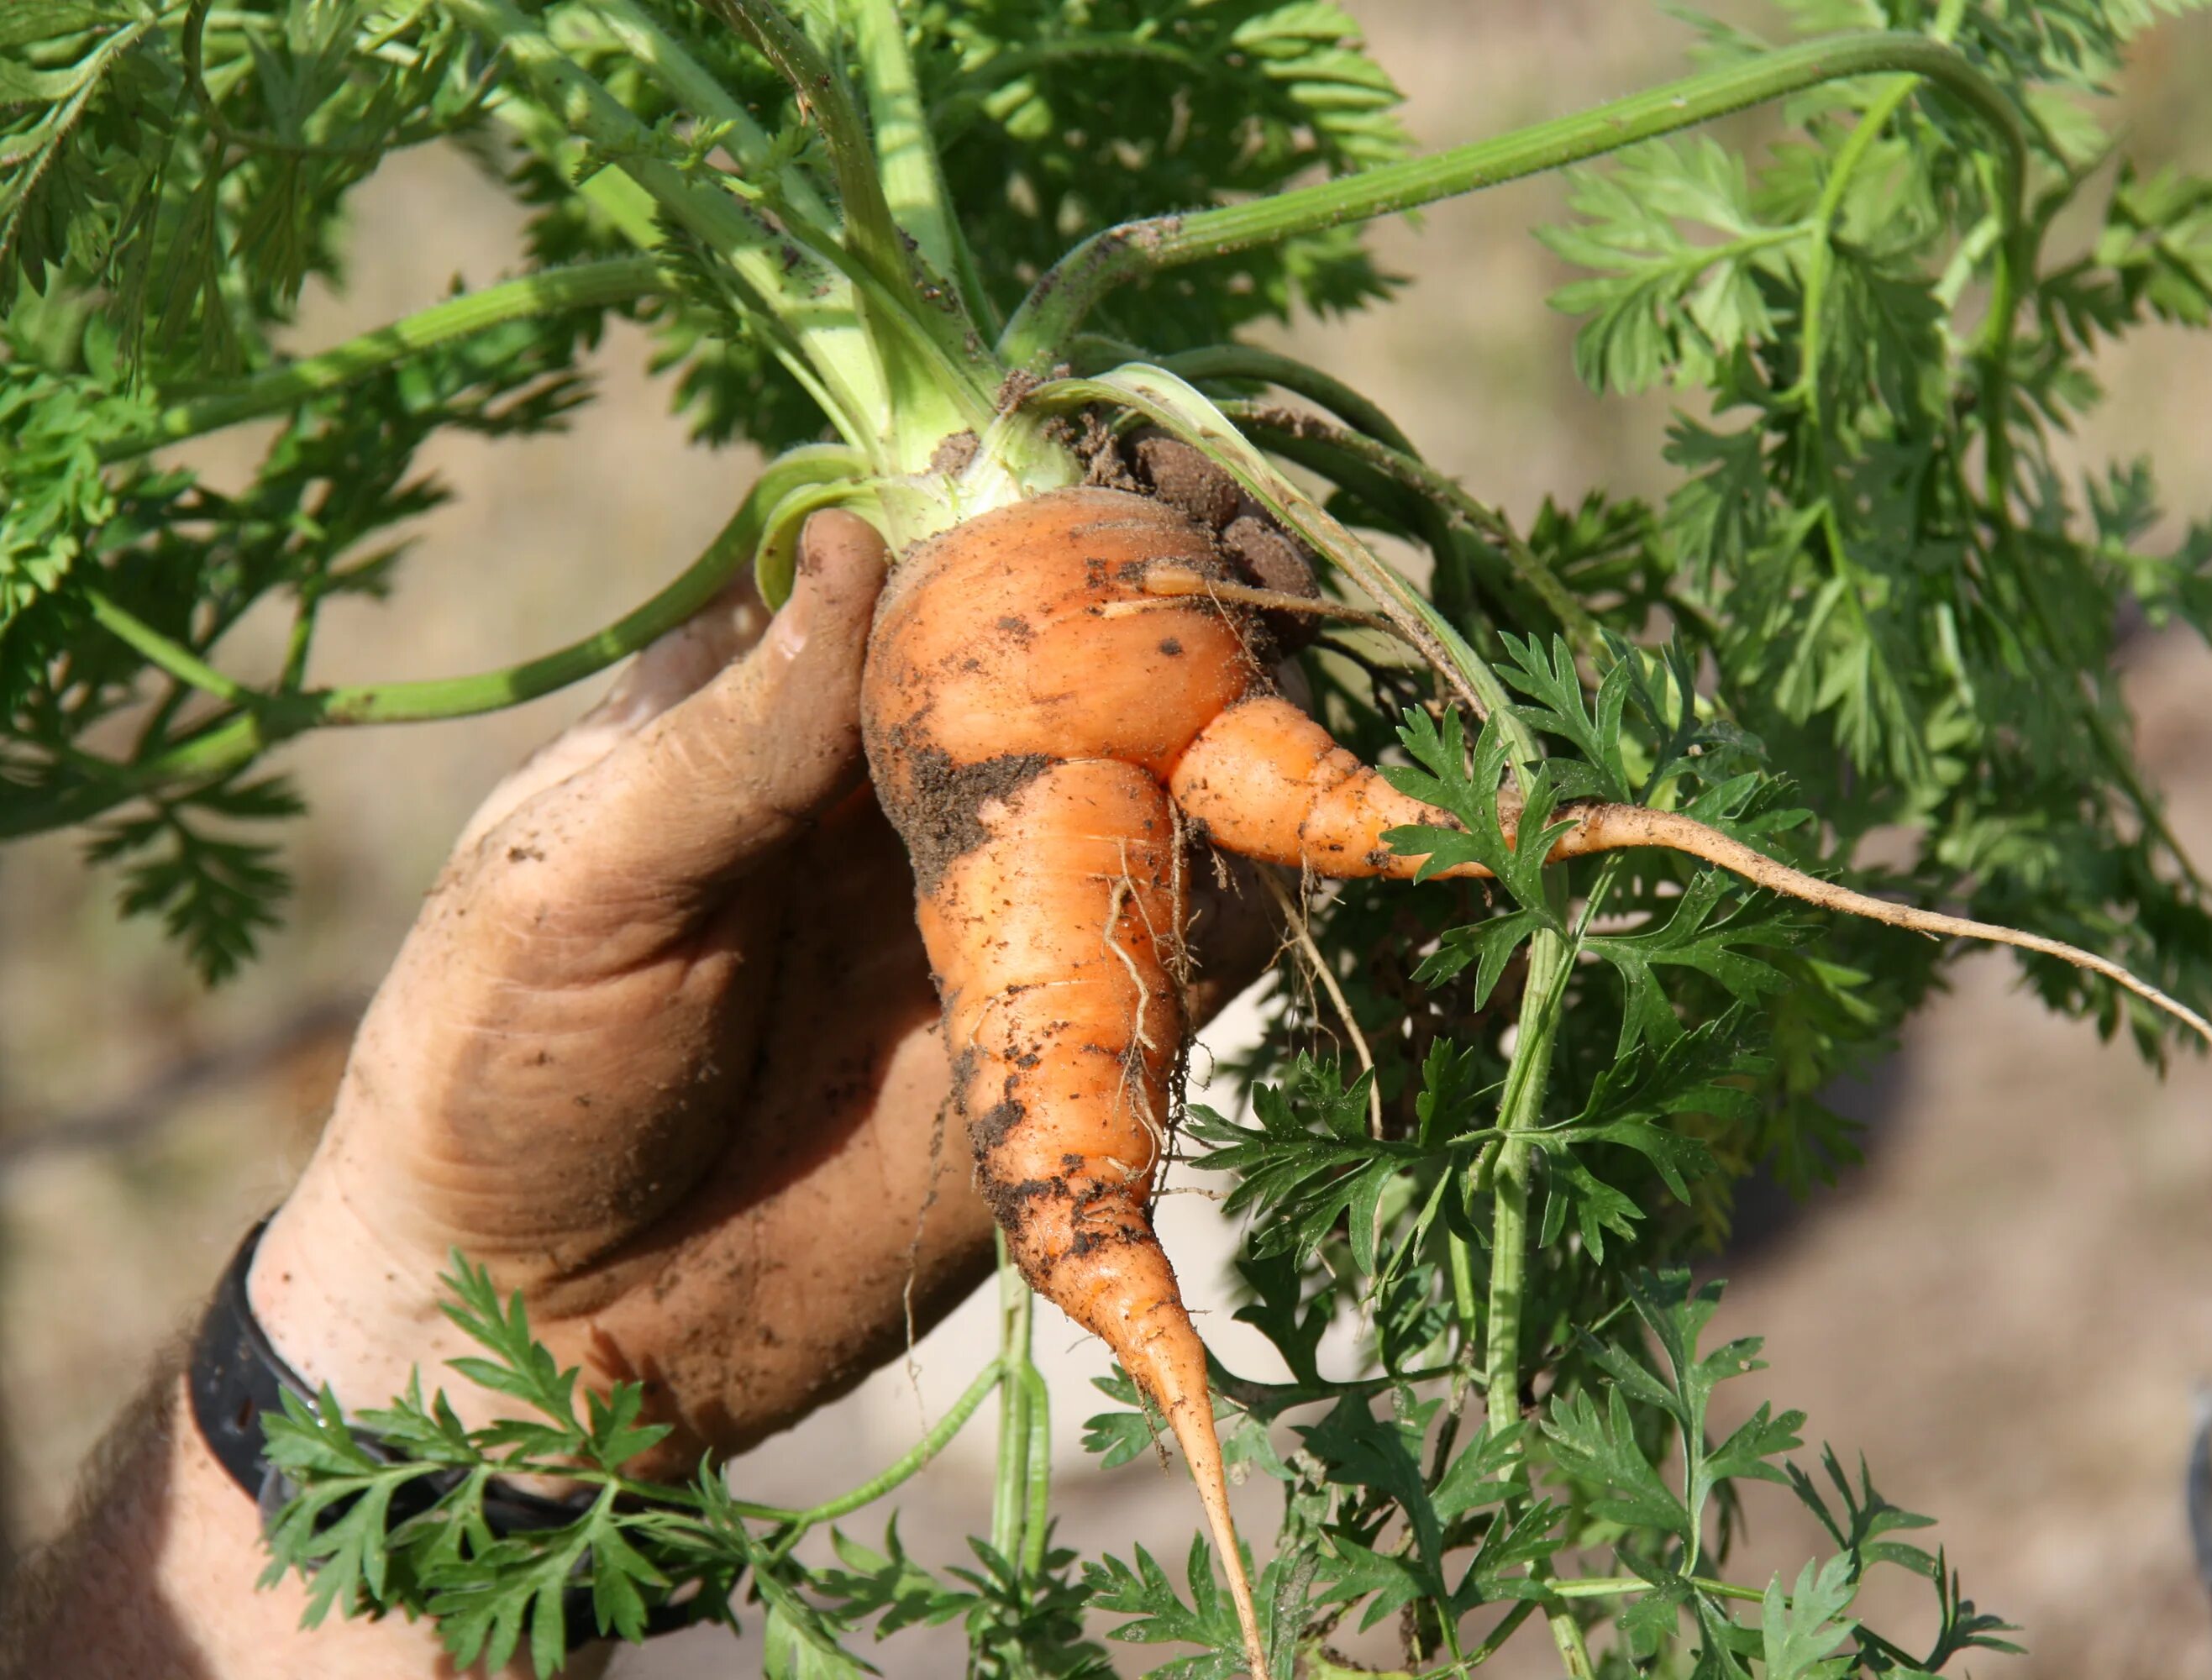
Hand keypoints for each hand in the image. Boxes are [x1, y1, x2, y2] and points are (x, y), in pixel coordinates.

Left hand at [247, 510, 1270, 1472]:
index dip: (1031, 501)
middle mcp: (901, 793)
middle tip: (1244, 536)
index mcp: (772, 712)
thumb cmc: (499, 1078)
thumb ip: (727, 739)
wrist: (539, 1337)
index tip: (1120, 461)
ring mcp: (992, 914)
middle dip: (1172, 590)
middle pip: (1072, 659)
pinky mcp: (1059, 1043)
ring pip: (1158, 789)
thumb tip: (856, 545)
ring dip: (1247, 716)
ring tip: (1307, 653)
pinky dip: (1257, 892)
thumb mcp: (570, 888)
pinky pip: (1186, 957)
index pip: (928, 563)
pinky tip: (1310, 829)